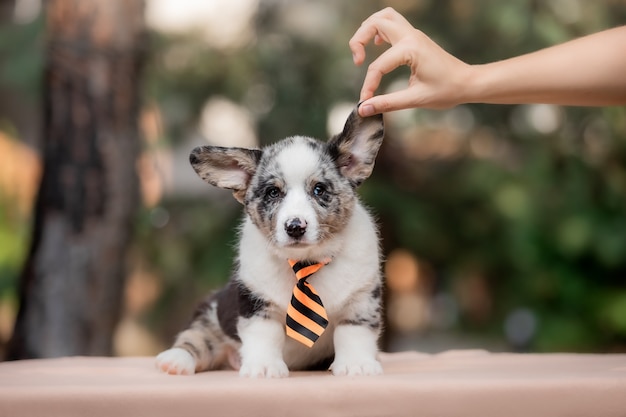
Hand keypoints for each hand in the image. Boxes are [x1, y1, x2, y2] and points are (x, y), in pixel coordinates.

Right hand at [349, 7, 471, 115]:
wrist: (468, 82)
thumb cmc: (447, 91)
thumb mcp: (415, 99)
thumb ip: (386, 103)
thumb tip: (364, 109)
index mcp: (411, 50)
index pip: (378, 66)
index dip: (368, 86)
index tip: (366, 102)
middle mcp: (411, 36)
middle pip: (375, 22)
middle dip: (359, 39)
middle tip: (357, 61)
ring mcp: (414, 34)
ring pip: (384, 16)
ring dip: (369, 28)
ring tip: (362, 50)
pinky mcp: (415, 38)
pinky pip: (393, 23)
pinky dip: (380, 29)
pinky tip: (377, 46)